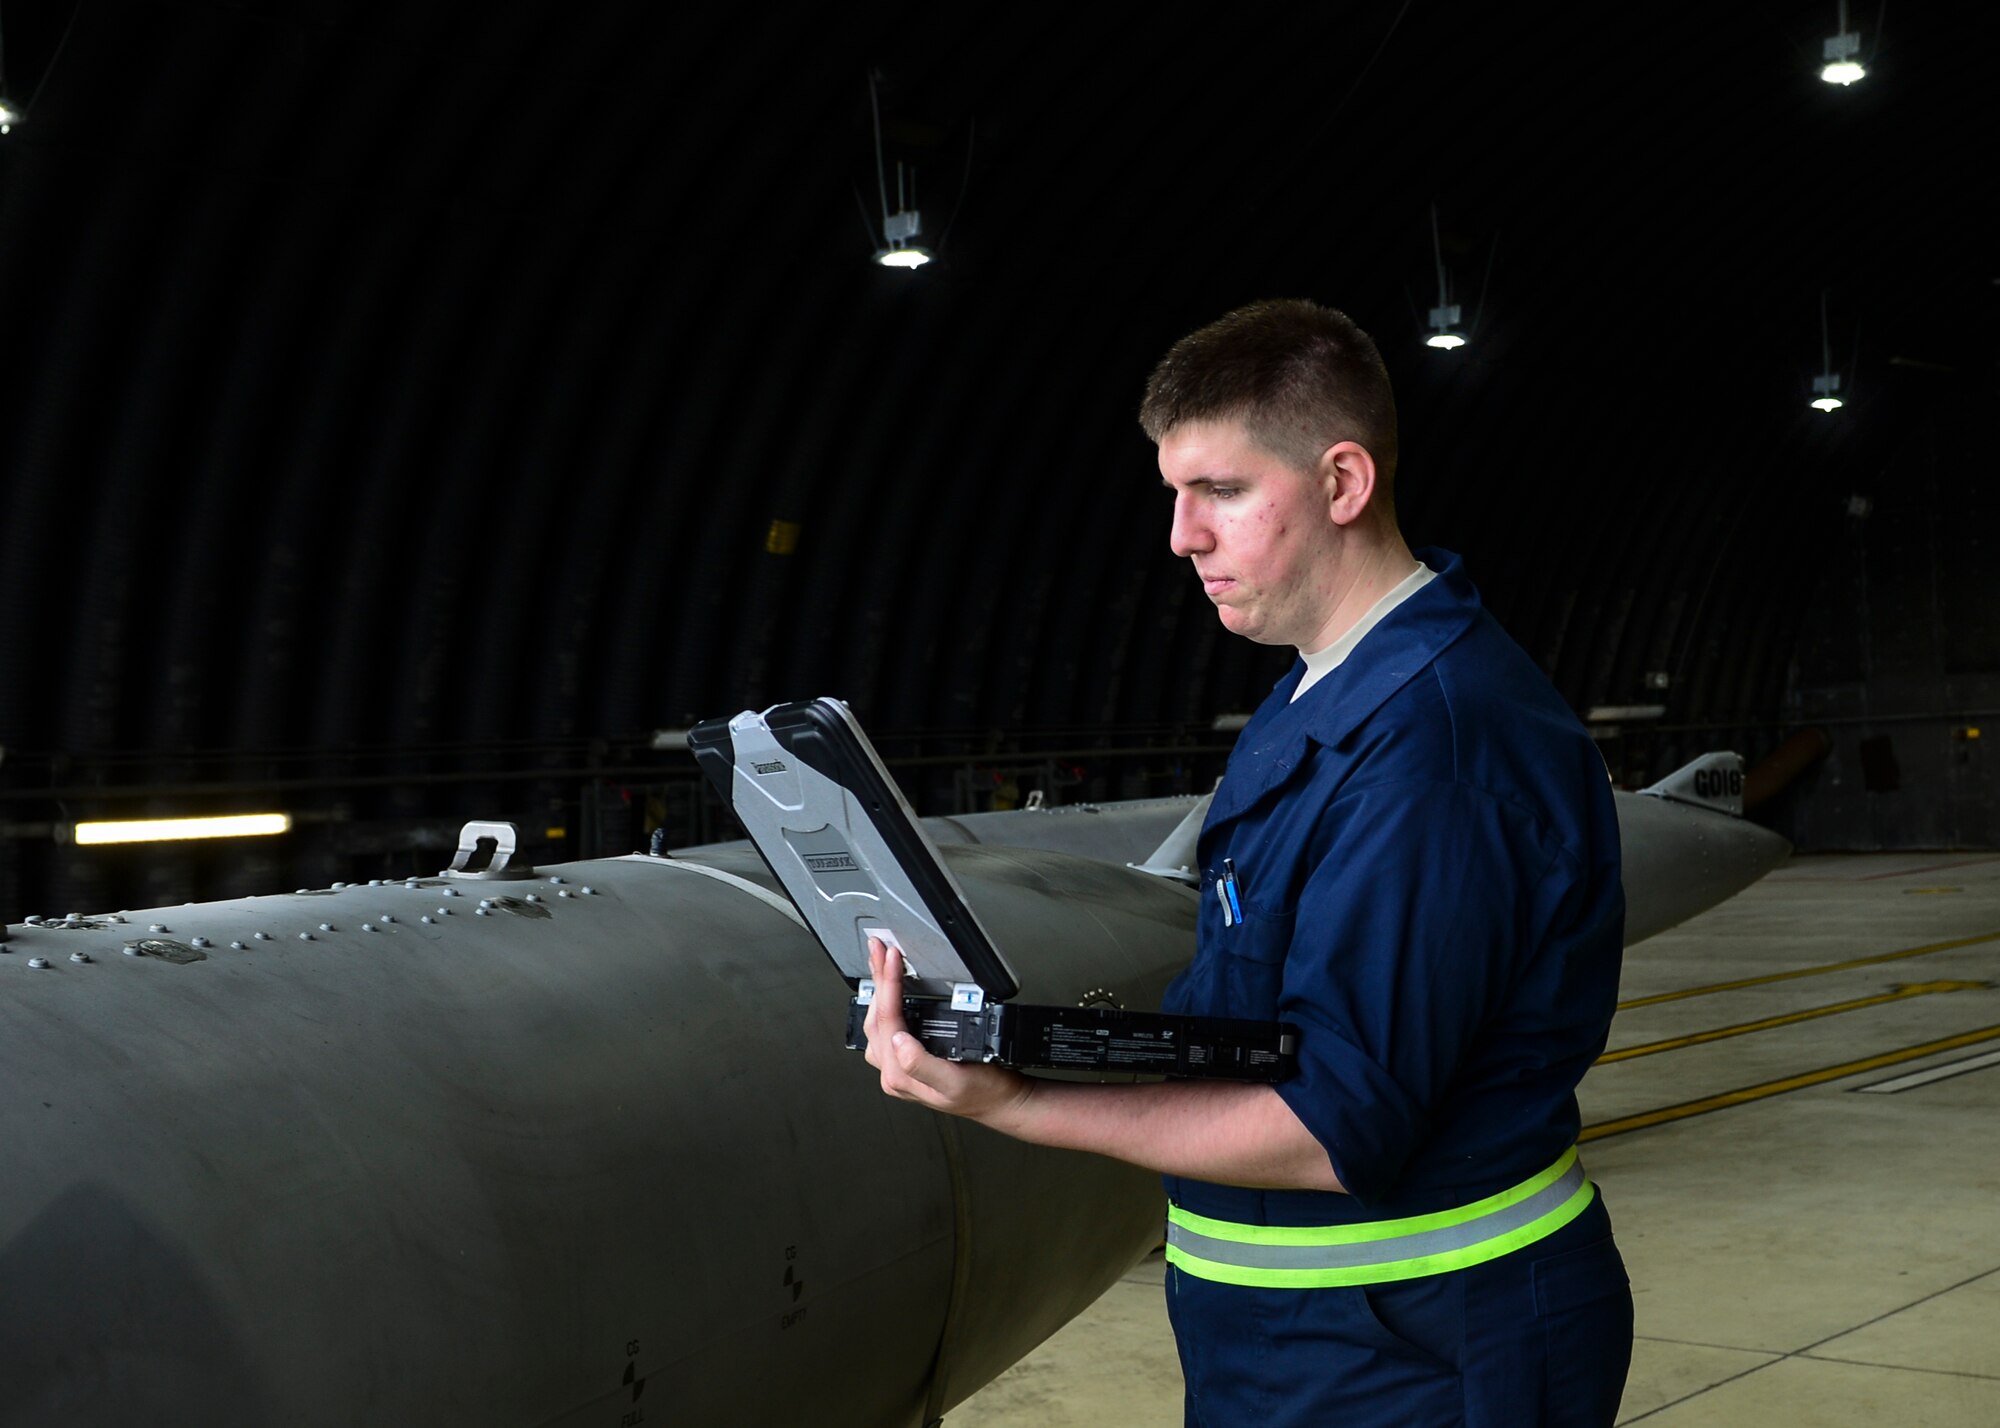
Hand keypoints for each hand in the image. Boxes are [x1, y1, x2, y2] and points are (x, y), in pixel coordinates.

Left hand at [861, 937, 1035, 1125]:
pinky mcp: (905, 1061)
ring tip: (881, 962)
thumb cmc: (984, 1092)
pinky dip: (886, 1002)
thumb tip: (898, 1041)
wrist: (1001, 1101)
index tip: (892, 958)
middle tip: (880, 949)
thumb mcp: (956, 1081)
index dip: (889, 984)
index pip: (888, 1020)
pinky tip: (890, 991)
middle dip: (878, 979)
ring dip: (878, 989)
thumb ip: (921, 1064)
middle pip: (876, 1017)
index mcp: (900, 1075)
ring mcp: (898, 1067)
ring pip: (876, 1021)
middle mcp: (894, 1072)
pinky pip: (887, 1028)